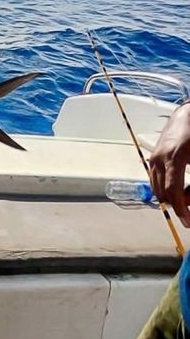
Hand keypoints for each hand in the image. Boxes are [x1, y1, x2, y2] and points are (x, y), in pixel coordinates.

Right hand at [150, 103, 189, 226]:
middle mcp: (160, 158)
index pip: (174, 190)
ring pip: (157, 188)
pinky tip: (178, 190)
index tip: (187, 222)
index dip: (181, 209)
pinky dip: (165, 189)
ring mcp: (153, 158)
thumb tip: (188, 200)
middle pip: (163, 192)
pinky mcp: (152, 158)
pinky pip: (155, 180)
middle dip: (177, 205)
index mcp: (176, 157)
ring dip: (170, 198)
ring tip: (186, 200)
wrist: (187, 116)